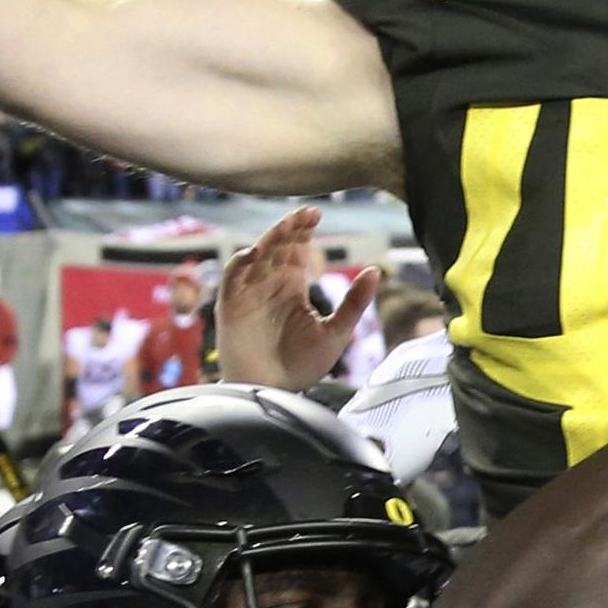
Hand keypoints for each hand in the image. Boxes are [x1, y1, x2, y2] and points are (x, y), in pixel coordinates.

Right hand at [216, 207, 378, 388]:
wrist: (274, 393)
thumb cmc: (302, 367)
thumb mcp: (336, 332)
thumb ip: (354, 302)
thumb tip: (376, 270)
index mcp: (292, 288)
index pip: (296, 250)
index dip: (303, 230)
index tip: (317, 214)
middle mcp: (269, 285)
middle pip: (277, 246)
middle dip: (290, 228)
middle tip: (308, 213)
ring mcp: (249, 293)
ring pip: (257, 254)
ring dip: (271, 238)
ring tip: (289, 225)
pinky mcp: (231, 305)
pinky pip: (232, 276)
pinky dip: (241, 261)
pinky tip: (256, 252)